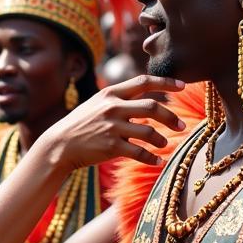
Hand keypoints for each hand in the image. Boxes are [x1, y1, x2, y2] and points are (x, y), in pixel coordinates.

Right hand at [37, 74, 186, 170]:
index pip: (144, 81)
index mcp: (111, 93)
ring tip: (165, 145)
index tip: (183, 86)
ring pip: (149, 131)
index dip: (166, 82)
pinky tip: (158, 161)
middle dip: (171, 116)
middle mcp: (113, 107)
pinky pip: (140, 153)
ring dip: (162, 139)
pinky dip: (153, 158)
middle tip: (181, 125)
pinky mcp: (111, 147)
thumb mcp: (97, 104)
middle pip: (153, 106)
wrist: (59, 145)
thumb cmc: (81, 125)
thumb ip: (119, 100)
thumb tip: (148, 101)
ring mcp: (112, 127)